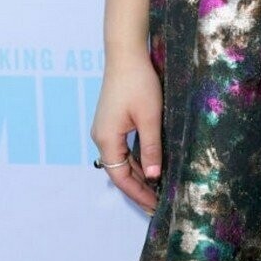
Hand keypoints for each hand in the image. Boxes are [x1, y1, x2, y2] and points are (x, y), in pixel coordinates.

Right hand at [90, 54, 164, 214]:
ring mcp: (105, 130)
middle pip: (119, 172)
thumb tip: (154, 176)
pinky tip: (151, 168)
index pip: (120, 177)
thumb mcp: (150, 118)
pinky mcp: (112, 122)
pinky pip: (123, 149)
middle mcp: (101, 137)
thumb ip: (151, 148)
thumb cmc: (138, 83)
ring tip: (158, 190)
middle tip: (159, 204)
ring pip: (122, 161)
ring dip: (139, 175)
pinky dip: (136, 161)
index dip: (138, 194)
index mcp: (107, 139)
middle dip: (139, 188)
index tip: (155, 206)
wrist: (125, 54)